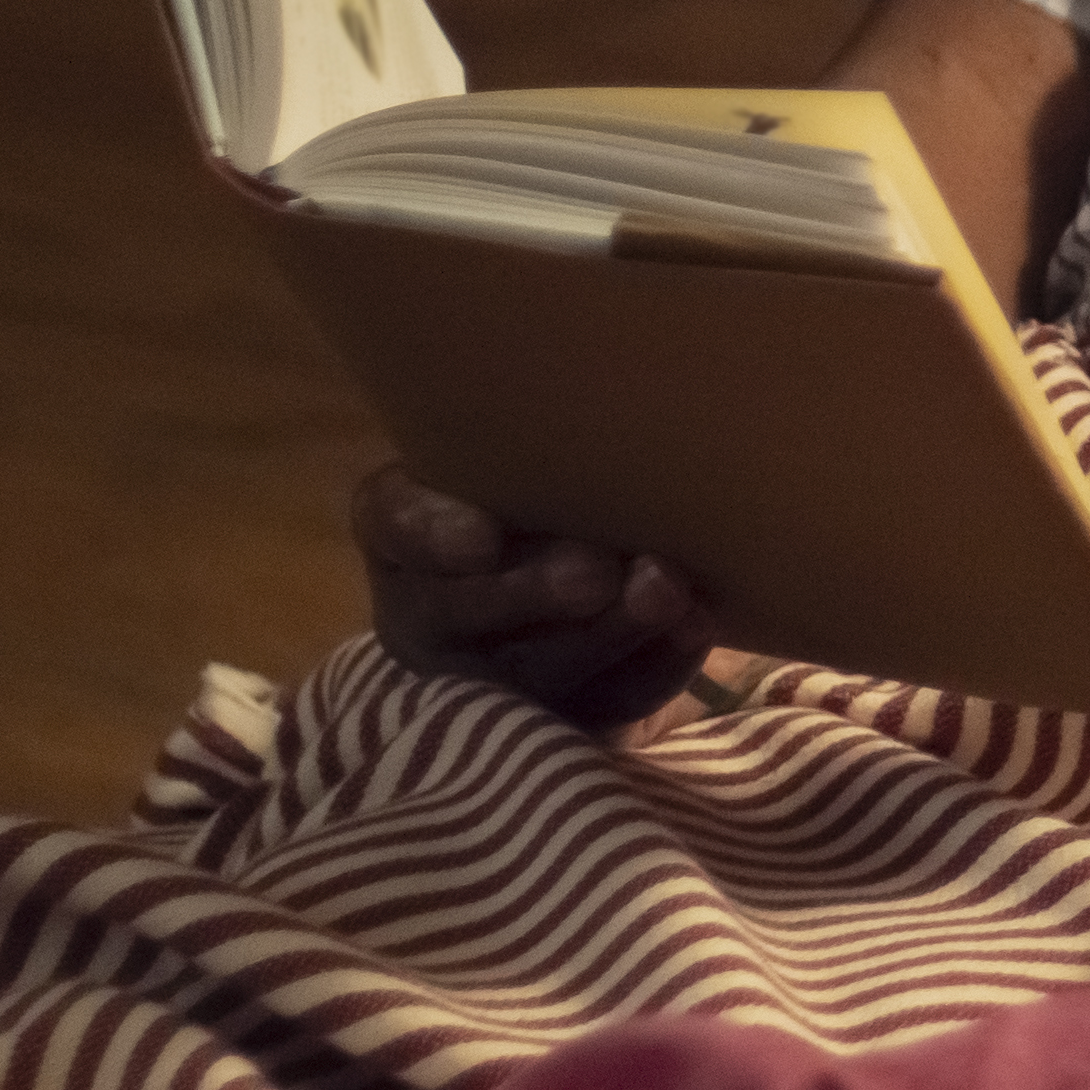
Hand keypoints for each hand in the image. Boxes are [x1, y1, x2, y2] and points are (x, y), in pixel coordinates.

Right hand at [355, 465, 714, 730]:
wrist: (582, 582)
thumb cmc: (550, 488)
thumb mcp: (521, 455)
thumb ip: (538, 435)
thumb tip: (615, 368)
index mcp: (404, 532)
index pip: (392, 522)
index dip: (430, 531)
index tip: (480, 538)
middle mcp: (429, 612)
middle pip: (459, 614)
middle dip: (530, 594)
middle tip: (596, 571)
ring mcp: (490, 679)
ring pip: (538, 670)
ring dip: (608, 632)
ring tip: (665, 591)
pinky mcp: (562, 721)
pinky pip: (606, 704)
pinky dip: (657, 663)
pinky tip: (696, 624)